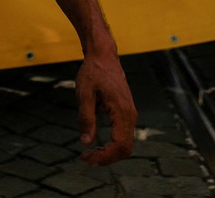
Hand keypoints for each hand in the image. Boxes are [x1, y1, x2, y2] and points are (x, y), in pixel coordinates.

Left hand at [75, 45, 136, 164]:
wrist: (104, 55)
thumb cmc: (93, 71)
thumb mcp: (84, 93)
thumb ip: (86, 118)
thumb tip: (86, 142)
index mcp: (121, 111)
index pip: (120, 145)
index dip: (105, 156)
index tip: (87, 158)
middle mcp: (130, 114)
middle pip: (125, 149)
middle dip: (106, 158)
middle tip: (86, 159)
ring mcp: (130, 114)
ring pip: (125, 144)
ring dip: (108, 153)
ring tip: (88, 154)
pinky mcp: (126, 113)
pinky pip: (123, 135)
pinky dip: (111, 145)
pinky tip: (96, 144)